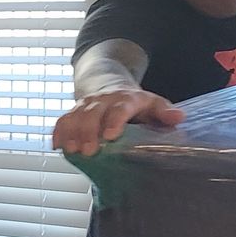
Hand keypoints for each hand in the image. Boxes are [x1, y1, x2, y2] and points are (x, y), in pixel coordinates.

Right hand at [52, 91, 183, 156]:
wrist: (109, 85)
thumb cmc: (135, 104)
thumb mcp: (153, 104)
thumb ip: (165, 112)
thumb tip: (178, 118)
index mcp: (126, 99)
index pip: (120, 108)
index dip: (114, 120)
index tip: (110, 136)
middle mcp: (103, 100)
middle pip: (93, 113)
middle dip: (89, 131)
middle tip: (88, 151)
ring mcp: (86, 105)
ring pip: (75, 116)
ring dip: (72, 133)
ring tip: (71, 150)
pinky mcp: (73, 111)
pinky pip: (62, 120)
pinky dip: (58, 132)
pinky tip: (57, 146)